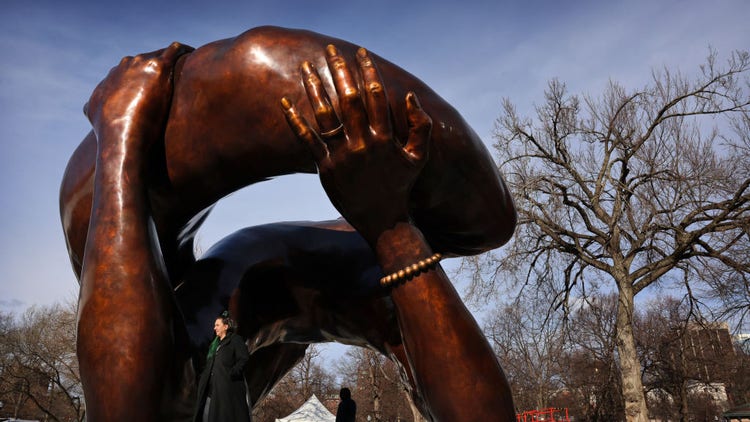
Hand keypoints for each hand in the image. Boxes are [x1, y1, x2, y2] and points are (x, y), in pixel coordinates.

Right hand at [85, 42, 192, 147]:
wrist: (121, 135)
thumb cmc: (111, 134)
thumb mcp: (94, 118)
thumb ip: (94, 110)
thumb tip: (89, 110)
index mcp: (111, 78)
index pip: (129, 71)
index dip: (143, 77)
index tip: (156, 85)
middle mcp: (123, 66)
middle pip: (145, 60)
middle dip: (157, 67)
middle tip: (175, 76)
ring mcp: (140, 64)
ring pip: (160, 54)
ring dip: (173, 59)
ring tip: (187, 66)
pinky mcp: (157, 66)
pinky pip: (174, 51)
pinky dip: (183, 51)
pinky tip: (193, 54)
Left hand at [281, 45, 431, 242]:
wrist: (383, 221)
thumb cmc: (401, 186)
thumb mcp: (418, 157)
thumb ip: (421, 126)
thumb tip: (410, 96)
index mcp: (384, 138)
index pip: (375, 95)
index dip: (367, 71)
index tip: (359, 53)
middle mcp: (363, 144)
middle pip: (348, 99)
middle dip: (340, 70)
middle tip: (331, 50)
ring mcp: (342, 156)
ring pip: (325, 114)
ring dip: (314, 87)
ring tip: (306, 66)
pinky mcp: (325, 168)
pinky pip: (307, 140)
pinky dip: (295, 121)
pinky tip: (284, 102)